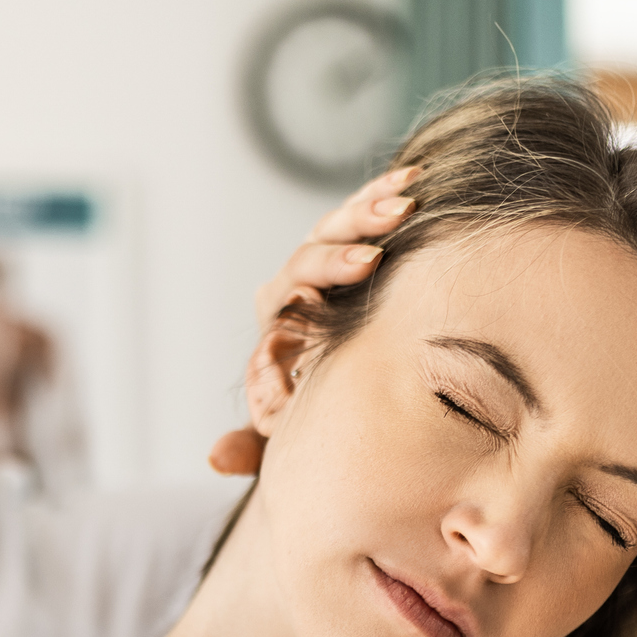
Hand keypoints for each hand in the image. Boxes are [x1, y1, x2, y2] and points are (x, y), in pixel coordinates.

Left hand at [210, 166, 422, 476]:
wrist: (329, 404)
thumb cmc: (308, 422)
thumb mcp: (282, 439)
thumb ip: (253, 447)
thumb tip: (217, 459)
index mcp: (278, 320)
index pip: (295, 281)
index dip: (329, 265)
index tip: (369, 262)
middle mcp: (297, 285)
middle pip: (317, 242)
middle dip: (356, 226)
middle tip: (395, 218)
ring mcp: (326, 266)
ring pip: (341, 222)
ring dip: (374, 202)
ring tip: (412, 189)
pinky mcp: (356, 255)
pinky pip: (366, 217)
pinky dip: (385, 196)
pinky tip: (419, 177)